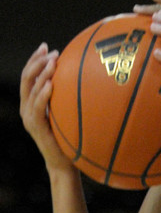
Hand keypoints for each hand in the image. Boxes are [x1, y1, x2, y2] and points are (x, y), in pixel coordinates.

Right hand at [19, 44, 76, 174]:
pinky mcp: (36, 128)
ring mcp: (29, 118)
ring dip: (42, 73)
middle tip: (52, 52)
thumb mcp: (66, 115)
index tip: (47, 47)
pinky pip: (38, 107)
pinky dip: (43, 94)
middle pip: (26, 78)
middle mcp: (26, 109)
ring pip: (31, 89)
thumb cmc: (69, 140)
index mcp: (31, 104)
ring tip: (54, 62)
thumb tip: (82, 80)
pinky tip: (52, 84)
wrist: (64, 165)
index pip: (29, 76)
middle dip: (38, 62)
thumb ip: (66, 99)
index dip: (35, 60)